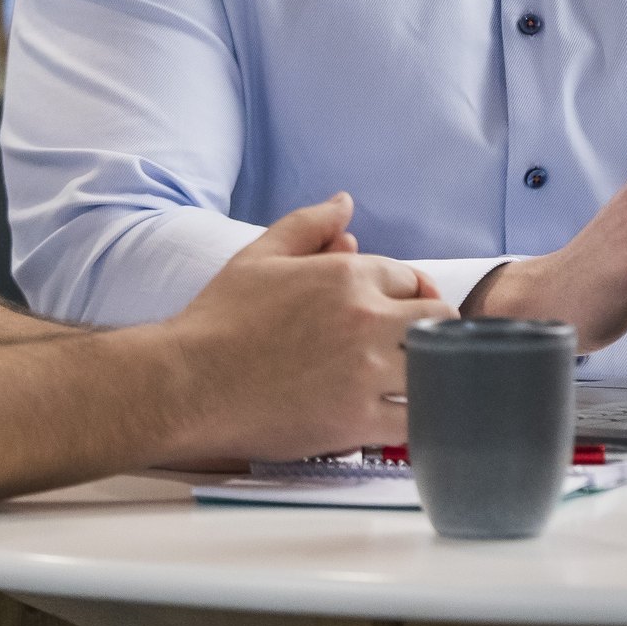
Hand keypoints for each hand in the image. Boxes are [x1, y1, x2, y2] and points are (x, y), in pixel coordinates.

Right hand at [157, 195, 452, 461]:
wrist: (188, 383)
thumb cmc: (220, 320)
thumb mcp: (261, 256)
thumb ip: (309, 225)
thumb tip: (345, 204)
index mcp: (349, 275)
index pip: (411, 280)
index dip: (406, 296)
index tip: (393, 315)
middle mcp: (368, 319)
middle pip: (439, 319)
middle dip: (430, 330)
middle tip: (410, 348)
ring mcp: (367, 372)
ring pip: (437, 368)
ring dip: (431, 373)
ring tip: (411, 383)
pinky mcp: (358, 421)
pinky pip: (416, 419)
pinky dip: (418, 418)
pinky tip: (400, 415)